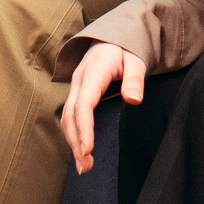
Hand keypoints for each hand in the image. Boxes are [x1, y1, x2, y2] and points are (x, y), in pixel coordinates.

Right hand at [60, 42, 146, 173]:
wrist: (113, 36)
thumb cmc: (126, 49)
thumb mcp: (136, 59)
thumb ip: (135, 79)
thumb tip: (134, 100)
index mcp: (94, 72)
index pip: (84, 104)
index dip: (84, 128)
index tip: (88, 149)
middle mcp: (79, 80)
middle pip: (71, 115)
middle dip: (75, 142)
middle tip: (86, 166)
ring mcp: (76, 86)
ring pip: (67, 117)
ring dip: (72, 141)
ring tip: (84, 165)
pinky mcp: (77, 93)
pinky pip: (70, 115)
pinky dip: (73, 134)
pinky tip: (80, 150)